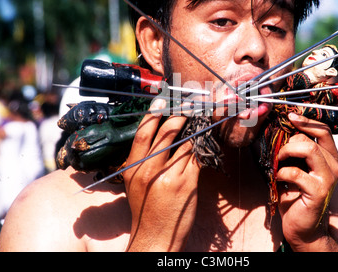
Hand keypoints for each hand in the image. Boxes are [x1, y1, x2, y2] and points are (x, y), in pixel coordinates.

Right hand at [123, 100, 200, 250]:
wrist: (155, 236)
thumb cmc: (145, 208)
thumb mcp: (134, 182)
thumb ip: (142, 161)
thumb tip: (159, 137)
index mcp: (133, 168)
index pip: (143, 134)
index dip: (153, 114)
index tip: (162, 101)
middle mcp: (149, 170)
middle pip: (166, 134)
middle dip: (178, 116)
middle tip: (186, 107)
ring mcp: (169, 176)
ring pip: (185, 144)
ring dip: (194, 131)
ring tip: (199, 121)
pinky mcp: (187, 184)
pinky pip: (196, 158)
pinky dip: (201, 148)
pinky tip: (204, 141)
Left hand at [276, 113, 337, 250]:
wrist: (303, 226)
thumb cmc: (295, 194)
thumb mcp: (296, 167)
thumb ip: (296, 151)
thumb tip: (283, 129)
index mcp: (329, 157)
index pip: (323, 130)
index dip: (306, 120)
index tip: (289, 117)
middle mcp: (333, 165)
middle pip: (310, 138)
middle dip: (288, 143)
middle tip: (278, 155)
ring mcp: (328, 178)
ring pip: (307, 149)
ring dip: (285, 153)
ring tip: (278, 164)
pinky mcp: (319, 190)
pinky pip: (296, 172)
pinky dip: (281, 173)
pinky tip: (278, 179)